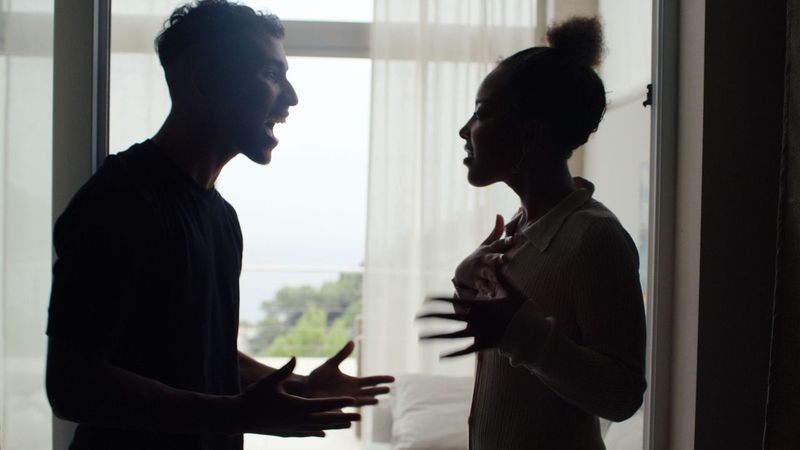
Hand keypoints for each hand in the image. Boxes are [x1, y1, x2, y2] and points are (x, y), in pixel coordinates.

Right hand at [237, 357, 359, 436]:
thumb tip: (295, 358)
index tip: (352, 401)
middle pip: (325, 419)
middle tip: (359, 416)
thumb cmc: (253, 397)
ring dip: (333, 426)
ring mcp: (292, 428)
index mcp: (296, 407)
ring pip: (318, 427)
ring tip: (347, 425)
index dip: (338, 402)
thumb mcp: (270, 382)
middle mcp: (297, 420)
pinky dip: (317, 432)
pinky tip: (323, 434)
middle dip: (343, 417)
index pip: (323, 404)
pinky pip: (306, 432)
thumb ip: (284, 371)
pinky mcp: (286, 432)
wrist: (238, 417)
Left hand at [299, 341, 393, 406]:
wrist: (305, 387)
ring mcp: (345, 400)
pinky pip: (346, 410)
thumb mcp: (331, 363)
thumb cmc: (318, 377)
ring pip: (360, 402)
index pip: (370, 381)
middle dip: (378, 391)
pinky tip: (359, 414)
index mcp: (352, 382)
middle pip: (369, 392)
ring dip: (367, 401)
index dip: (381, 380)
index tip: (393, 378)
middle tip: (389, 389)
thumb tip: (352, 341)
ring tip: (376, 400)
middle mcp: (351, 392)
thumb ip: (342, 354)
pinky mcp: (336, 406)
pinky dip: (352, 411)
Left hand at [417, 285, 526, 357]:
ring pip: (452, 336)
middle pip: (448, 318)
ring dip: (435, 337)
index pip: (453, 301)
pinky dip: (453, 354)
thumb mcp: (512, 290)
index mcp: (479, 305)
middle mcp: (475, 320)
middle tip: (415, 317)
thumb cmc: (523, 310)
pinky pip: (465, 350)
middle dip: (431, 317)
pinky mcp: (483, 346)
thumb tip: (497, 258)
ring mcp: (479, 334)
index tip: (424, 300)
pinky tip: (441, 356)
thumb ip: (501, 275)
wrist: (534, 333)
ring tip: (420, 338)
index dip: (437, 300)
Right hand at [453, 215, 513, 298]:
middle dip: (497, 259)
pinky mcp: (477, 283)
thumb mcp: (486, 244)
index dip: (506, 241)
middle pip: (491, 259)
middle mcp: (484, 260)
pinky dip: (486, 292)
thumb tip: (500, 214)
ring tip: (498, 282)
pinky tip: (491, 296)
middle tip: (503, 259)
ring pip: (487, 275)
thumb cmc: (480, 256)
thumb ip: (496, 231)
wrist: (462, 272)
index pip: (498, 244)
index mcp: (488, 250)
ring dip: (492, 278)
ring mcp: (479, 272)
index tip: (515, 238)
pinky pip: (482, 288)